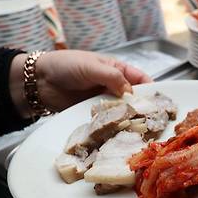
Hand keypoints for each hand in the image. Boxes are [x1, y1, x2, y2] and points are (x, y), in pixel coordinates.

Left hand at [9, 50, 152, 117]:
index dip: (151, 91)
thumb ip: (113, 78)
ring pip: (121, 112)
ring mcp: (102, 101)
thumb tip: (131, 93)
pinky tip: (117, 132)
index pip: (141, 80)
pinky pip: (106, 121)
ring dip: (126, 119)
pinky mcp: (91, 114)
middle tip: (151, 121)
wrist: (37, 81)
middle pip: (134, 99)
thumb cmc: (65, 65)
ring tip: (136, 130)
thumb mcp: (92, 66)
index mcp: (117, 70)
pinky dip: (112, 126)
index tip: (160, 103)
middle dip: (141, 109)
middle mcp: (113, 86)